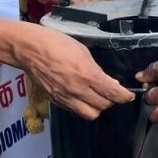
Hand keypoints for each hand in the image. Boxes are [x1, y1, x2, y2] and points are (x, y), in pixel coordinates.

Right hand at [18, 24, 133, 119]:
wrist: (28, 49)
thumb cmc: (55, 43)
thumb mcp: (81, 50)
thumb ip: (95, 68)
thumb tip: (106, 81)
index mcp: (86, 74)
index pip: (112, 93)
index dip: (124, 96)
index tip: (129, 95)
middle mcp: (77, 90)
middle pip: (103, 106)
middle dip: (110, 100)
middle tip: (110, 91)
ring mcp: (65, 98)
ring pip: (90, 114)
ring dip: (96, 107)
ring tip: (95, 97)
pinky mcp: (55, 101)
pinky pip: (75, 111)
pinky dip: (82, 107)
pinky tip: (81, 96)